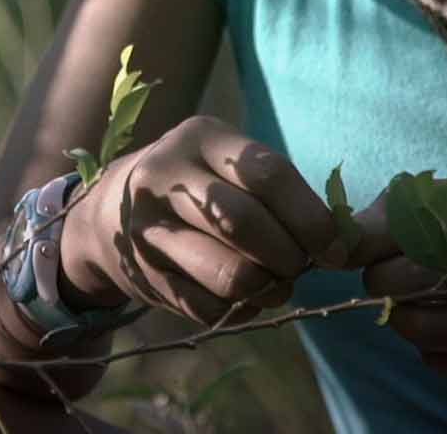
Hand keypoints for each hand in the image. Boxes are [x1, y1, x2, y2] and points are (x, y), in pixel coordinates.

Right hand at [59, 115, 344, 327]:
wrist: (111, 212)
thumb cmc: (199, 184)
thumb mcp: (228, 163)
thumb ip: (278, 191)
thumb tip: (335, 245)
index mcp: (200, 137)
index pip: (268, 174)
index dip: (311, 217)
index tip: (335, 248)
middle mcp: (166, 175)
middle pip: (245, 222)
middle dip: (289, 255)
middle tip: (300, 266)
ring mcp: (149, 226)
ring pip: (230, 273)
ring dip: (268, 288)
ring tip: (275, 284)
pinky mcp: (144, 273)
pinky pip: (210, 307)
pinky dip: (240, 309)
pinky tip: (243, 296)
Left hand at [348, 176, 446, 384]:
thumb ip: (438, 200)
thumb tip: (362, 225)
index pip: (426, 225)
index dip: (377, 238)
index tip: (355, 244)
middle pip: (418, 280)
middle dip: (381, 278)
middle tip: (380, 274)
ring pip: (429, 329)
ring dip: (399, 315)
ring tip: (404, 301)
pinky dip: (431, 346)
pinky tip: (441, 326)